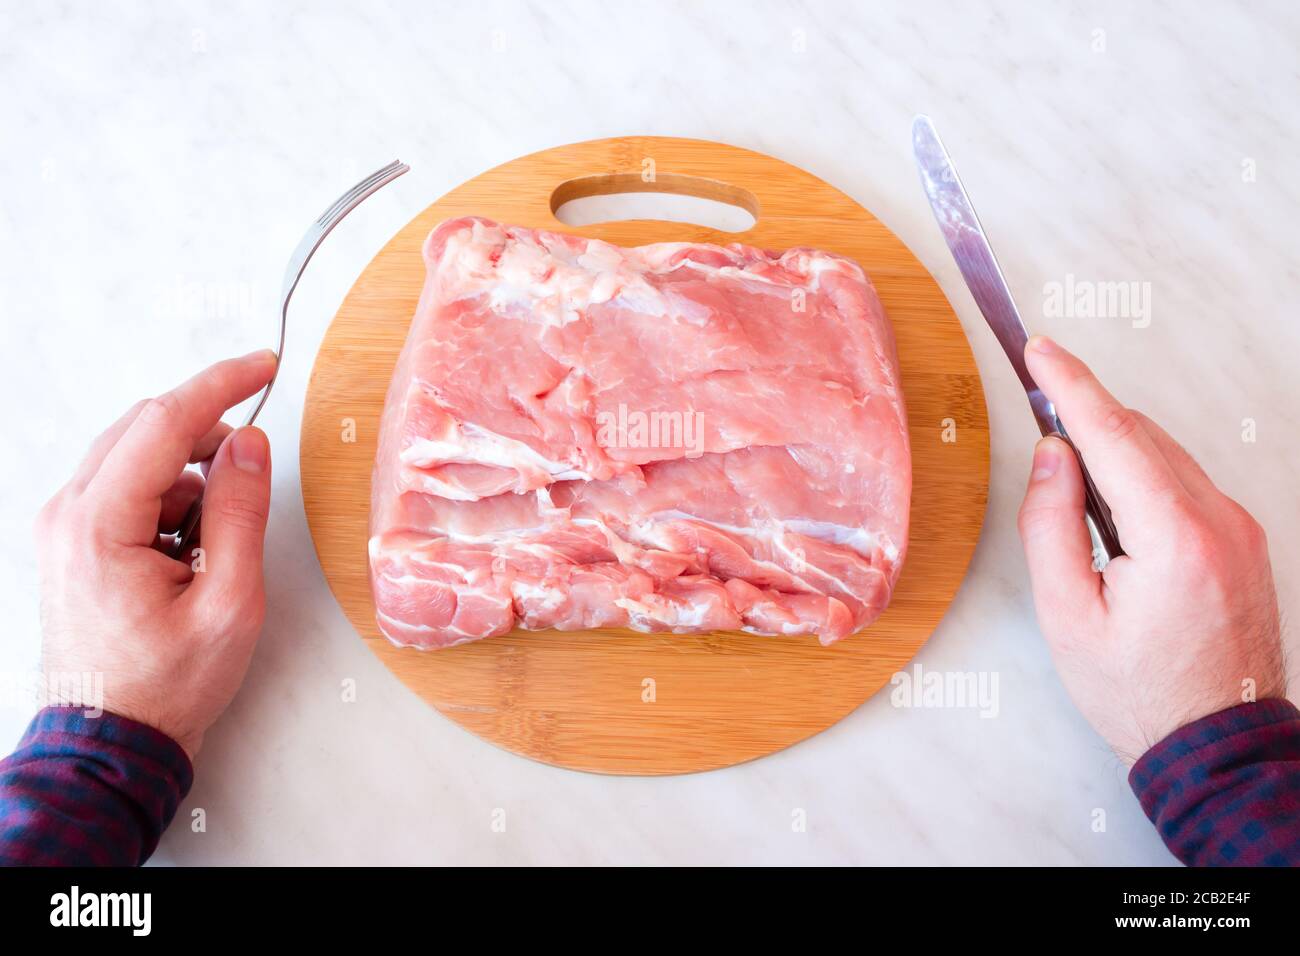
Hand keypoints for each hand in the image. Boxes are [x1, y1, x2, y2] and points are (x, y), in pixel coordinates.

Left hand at [36, 351, 276, 757]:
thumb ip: (240, 511)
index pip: (162, 422)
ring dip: (187, 471)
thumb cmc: (167, 683)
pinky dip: (168, 497)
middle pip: (142, 427)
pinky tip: (190, 548)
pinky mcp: (72, 540)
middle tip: (252, 459)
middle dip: (205, 430)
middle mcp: (67, 514)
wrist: (111, 739)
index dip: (219, 385)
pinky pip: (124, 485)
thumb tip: (248, 443)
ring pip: (133, 454)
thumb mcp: (228, 601)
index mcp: (99, 525)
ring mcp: (63, 526)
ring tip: (217, 538)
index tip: (263, 365)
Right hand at [1017, 336, 1285, 762]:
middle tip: (1037, 403)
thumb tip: (1054, 454)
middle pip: (1141, 436)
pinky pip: (1186, 482)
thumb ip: (1050, 524)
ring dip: (1115, 446)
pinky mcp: (1244, 539)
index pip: (1114, 434)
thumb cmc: (1136, 690)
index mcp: (1174, 536)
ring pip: (1166, 454)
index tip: (1040, 350)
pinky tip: (1112, 503)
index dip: (1070, 385)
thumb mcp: (1066, 614)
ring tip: (1069, 470)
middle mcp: (1220, 519)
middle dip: (1087, 414)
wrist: (1215, 742)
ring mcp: (1240, 528)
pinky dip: (1143, 473)